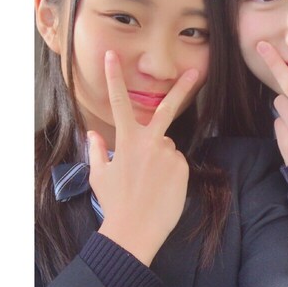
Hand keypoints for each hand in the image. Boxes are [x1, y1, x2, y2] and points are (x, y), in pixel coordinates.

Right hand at [88, 51, 198, 265]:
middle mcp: (150, 142)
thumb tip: (92, 134)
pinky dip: (170, 172)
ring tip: (149, 183)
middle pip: (166, 108)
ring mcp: (169, 154)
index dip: (113, 77)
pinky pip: (176, 163)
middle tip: (195, 72)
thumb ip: (96, 150)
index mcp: (126, 140)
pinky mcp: (182, 167)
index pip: (118, 102)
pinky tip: (161, 188)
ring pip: (166, 147)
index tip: (112, 56)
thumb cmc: (114, 203)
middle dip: (182, 88)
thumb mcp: (99, 175)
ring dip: (160, 158)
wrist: (134, 230)